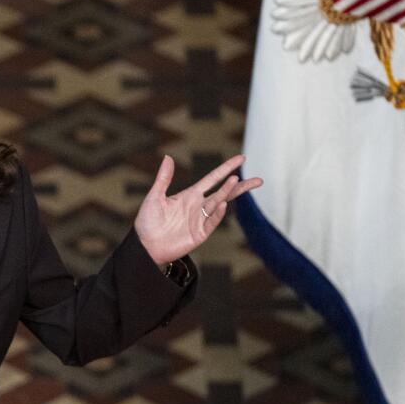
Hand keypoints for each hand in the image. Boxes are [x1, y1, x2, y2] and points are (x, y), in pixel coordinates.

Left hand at [133, 154, 262, 264]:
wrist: (145, 246)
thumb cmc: (148, 222)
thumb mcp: (154, 197)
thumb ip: (164, 179)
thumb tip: (167, 157)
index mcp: (190, 195)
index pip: (213, 179)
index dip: (226, 168)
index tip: (241, 159)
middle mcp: (199, 206)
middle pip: (224, 192)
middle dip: (240, 185)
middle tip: (259, 180)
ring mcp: (201, 220)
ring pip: (220, 204)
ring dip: (228, 193)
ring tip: (235, 181)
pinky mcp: (200, 233)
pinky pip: (211, 222)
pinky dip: (218, 213)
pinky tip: (223, 203)